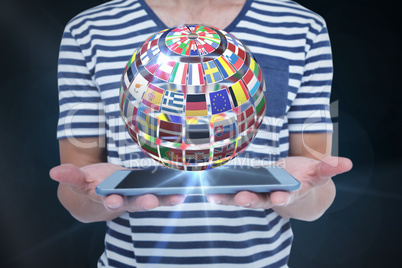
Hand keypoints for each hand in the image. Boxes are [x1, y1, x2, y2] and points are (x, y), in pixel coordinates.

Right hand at [50, 163, 186, 216]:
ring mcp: (135, 197)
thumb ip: (70, 176)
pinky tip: (181, 193)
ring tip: (176, 196)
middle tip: (149, 200)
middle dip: (139, 202)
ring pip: (148, 199)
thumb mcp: (79, 180)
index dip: (110, 200)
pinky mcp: (146, 192)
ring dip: (162, 199)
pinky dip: (169, 194)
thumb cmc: (90, 186)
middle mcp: (121, 200)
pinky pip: (159, 194)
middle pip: (131, 203)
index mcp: (103, 198)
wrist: (101, 196)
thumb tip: (54, 172)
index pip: (106, 200)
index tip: (112, 200)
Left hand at [207, 156, 351, 219]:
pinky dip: (222, 194)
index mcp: (291, 193)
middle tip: (242, 197)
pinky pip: (232, 194)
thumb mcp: (318, 172)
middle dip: (252, 199)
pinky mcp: (246, 190)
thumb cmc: (305, 178)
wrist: (293, 187)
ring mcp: (258, 194)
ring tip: (214, 195)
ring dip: (229, 198)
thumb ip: (329, 168)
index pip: (288, 197)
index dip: (284, 198)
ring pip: (243, 198)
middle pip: (261, 200)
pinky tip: (209, 191)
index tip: (280, 198)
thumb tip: (347, 163)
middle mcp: (272, 197)